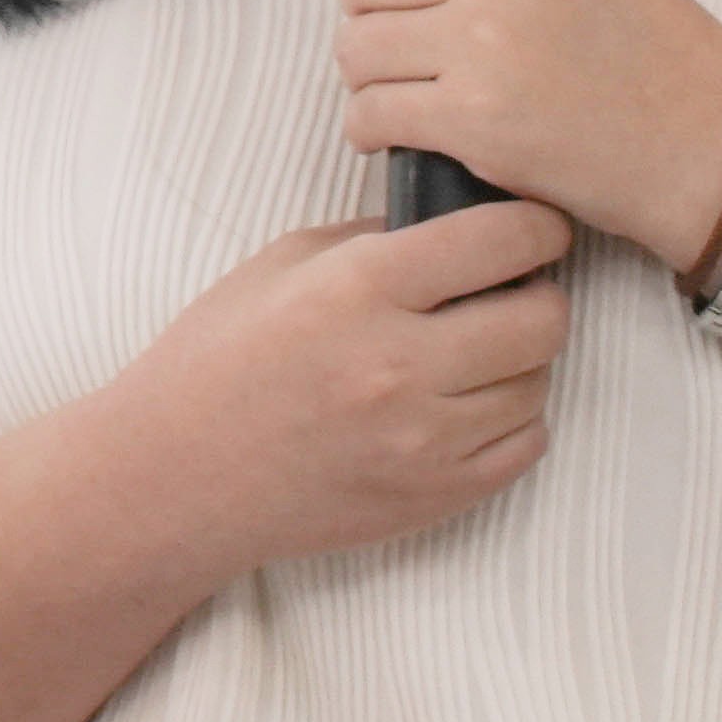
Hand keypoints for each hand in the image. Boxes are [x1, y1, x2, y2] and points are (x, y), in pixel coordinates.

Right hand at [122, 201, 578, 568]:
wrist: (176, 476)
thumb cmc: (218, 360)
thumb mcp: (281, 264)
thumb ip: (375, 240)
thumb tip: (455, 224)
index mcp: (359, 288)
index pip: (504, 239)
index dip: (535, 225)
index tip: (536, 226)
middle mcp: (401, 364)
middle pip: (544, 317)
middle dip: (537, 292)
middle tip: (508, 290)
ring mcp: (423, 440)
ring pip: (538, 383)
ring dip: (519, 360)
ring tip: (474, 350)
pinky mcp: (434, 496)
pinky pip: (524, 445)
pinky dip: (509, 418)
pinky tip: (466, 403)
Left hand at [338, 0, 721, 263]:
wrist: (709, 150)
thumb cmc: (652, 56)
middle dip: (368, 8)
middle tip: (402, 35)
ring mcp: (488, 42)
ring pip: (355, 45)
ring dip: (368, 72)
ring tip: (408, 86)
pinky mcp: (475, 119)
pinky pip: (368, 113)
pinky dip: (370, 127)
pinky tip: (398, 130)